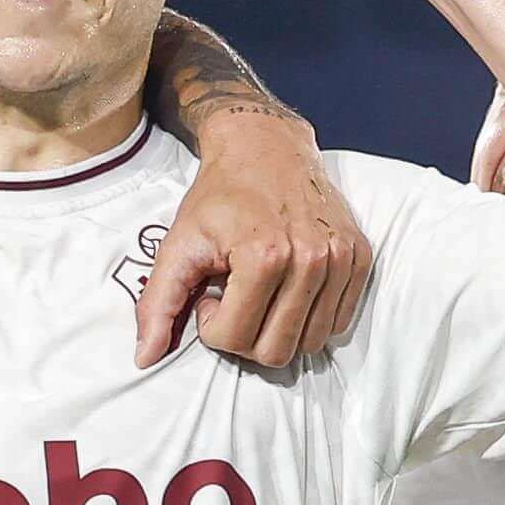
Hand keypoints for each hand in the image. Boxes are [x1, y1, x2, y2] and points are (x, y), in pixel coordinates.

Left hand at [142, 129, 375, 369]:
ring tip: (262, 291)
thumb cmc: (219, 197)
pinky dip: (310, 318)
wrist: (266, 147)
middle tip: (236, 296)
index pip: (236, 340)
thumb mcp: (178, 244)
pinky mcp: (360, 257)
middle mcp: (311, 259)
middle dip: (247, 335)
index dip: (212, 327)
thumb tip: (145, 358)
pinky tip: (289, 287)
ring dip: (279, 328)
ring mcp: (340, 258)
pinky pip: (338, 323)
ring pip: (310, 343)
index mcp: (264, 257)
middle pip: (276, 352)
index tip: (211, 294)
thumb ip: (158, 303)